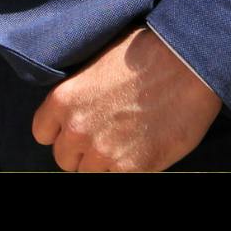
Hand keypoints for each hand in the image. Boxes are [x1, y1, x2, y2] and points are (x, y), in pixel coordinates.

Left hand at [29, 27, 220, 172]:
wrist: (187, 62)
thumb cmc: (145, 53)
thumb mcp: (96, 65)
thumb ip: (79, 96)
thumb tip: (77, 112)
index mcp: (62, 100)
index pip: (43, 134)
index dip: (61, 133)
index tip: (77, 129)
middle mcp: (77, 129)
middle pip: (65, 159)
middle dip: (82, 152)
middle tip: (107, 138)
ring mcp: (104, 152)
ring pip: (91, 173)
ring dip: (105, 164)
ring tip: (127, 144)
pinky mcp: (133, 168)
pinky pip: (117, 178)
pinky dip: (128, 169)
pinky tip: (142, 151)